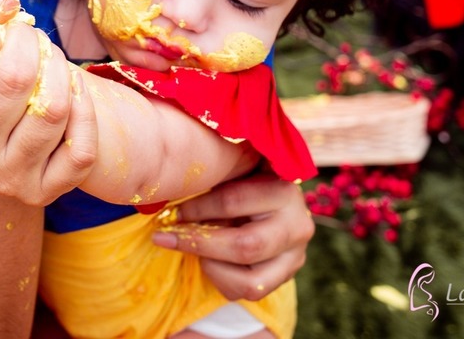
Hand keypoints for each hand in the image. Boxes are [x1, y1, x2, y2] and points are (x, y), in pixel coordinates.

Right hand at [0, 0, 96, 206]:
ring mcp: (8, 180)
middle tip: (30, 36)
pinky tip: (71, 89)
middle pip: (13, 84)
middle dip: (29, 43)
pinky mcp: (46, 191)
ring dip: (59, 68)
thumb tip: (7, 7)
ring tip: (51, 56)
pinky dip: (84, 107)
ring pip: (52, 110)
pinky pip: (80, 146)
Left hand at [150, 173, 313, 300]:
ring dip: (210, 265)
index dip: (196, 208)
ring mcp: (296, 256)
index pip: (233, 202)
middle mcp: (298, 225)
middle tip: (165, 236)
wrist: (270, 205)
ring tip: (191, 248)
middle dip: (199, 243)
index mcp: (284, 189)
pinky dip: (220, 278)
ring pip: (250, 281)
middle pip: (244, 247)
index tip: (170, 212)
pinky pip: (249, 291)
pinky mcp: (286, 277)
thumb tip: (171, 184)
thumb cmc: (241, 182)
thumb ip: (215, 174)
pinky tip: (208, 260)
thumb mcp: (232, 172)